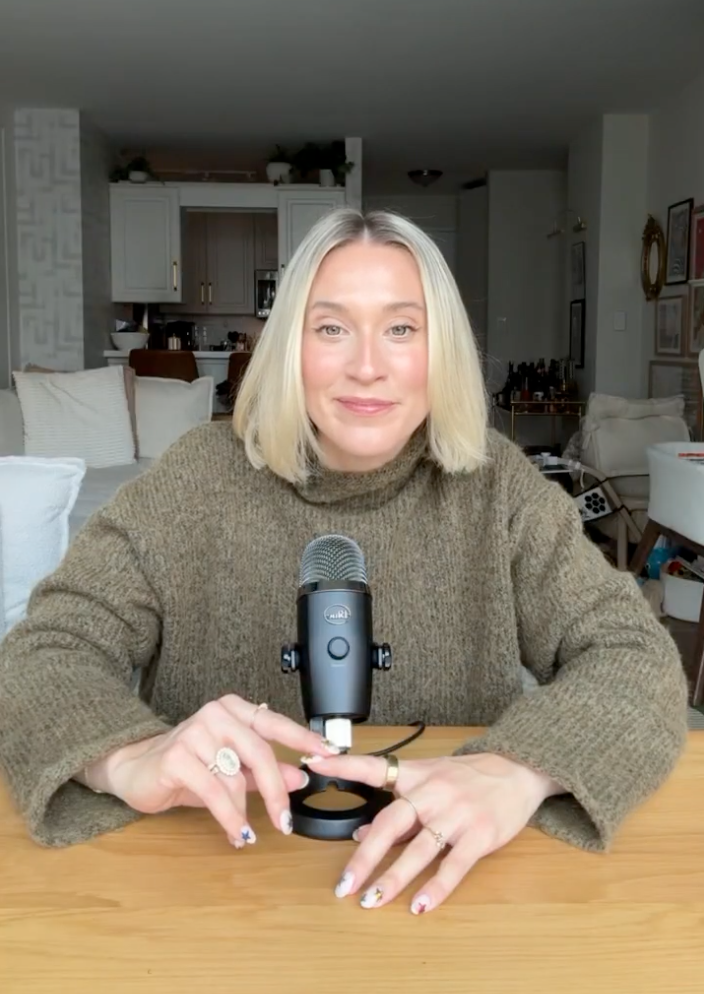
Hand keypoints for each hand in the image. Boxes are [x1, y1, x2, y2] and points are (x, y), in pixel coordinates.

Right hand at [83, 695, 339, 845]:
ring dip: (247, 811)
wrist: (134, 769)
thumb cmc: (187, 767)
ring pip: (236, 777)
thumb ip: (264, 771)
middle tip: (286, 820)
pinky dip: (230, 818)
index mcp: (233, 709)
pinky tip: (236, 833)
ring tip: (249, 832)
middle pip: (260, 752)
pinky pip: (214, 792)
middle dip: (278, 790)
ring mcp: (194, 732)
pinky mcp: (177, 757)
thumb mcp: (230, 768)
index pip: (275, 722)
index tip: (329, 754)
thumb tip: (301, 777)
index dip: (303, 739)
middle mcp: (216, 714)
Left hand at [306, 750, 563, 913]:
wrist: (517, 769)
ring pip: (420, 849)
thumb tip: (360, 832)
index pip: (372, 767)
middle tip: (344, 883)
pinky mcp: (480, 834)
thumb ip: (397, 809)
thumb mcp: (429, 781)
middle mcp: (432, 792)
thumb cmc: (467, 777)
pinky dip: (437, 887)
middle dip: (365, 856)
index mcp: (414, 775)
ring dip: (394, 877)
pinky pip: (455, 864)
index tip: (313, 765)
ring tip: (373, 900)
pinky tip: (421, 905)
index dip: (342, 766)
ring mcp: (456, 813)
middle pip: (392, 823)